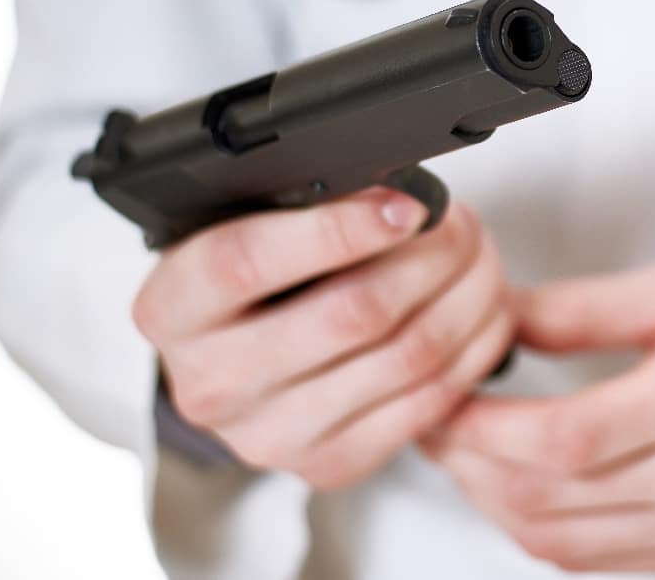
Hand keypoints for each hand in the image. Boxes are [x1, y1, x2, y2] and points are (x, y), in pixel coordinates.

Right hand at [131, 188, 512, 489]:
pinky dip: (472, 348)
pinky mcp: (330, 464)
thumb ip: (301, 208)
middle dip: (431, 256)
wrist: (236, 368)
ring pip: (406, 357)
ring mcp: (269, 436)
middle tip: (462, 224)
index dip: (339, 228)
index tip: (405, 203)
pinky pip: (428, 402)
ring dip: (466, 298)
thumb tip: (394, 191)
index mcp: (173, 309)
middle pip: (352, 313)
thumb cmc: (252, 285)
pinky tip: (482, 314)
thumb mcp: (246, 229)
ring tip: (481, 261)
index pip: (249, 260)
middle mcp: (211, 383)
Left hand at [419, 264, 654, 572]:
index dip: (482, 429)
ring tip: (469, 451)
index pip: (563, 439)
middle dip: (470, 464)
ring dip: (494, 501)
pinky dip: (539, 530)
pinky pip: (593, 561)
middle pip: (548, 499)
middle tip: (439, 418)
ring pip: (559, 542)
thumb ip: (583, 307)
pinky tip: (521, 487)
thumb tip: (498, 318)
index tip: (445, 399)